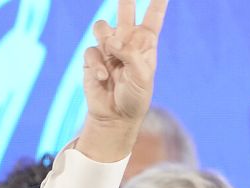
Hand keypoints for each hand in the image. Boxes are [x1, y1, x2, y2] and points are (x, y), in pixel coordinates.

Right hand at [76, 0, 168, 161]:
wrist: (116, 116)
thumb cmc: (135, 98)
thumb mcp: (142, 78)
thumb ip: (130, 56)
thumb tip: (112, 41)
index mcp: (146, 44)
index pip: (153, 17)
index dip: (158, 2)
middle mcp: (127, 42)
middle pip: (126, 11)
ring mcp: (109, 48)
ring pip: (102, 27)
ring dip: (106, 38)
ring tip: (112, 56)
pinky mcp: (93, 57)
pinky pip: (91, 50)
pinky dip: (97, 64)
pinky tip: (103, 78)